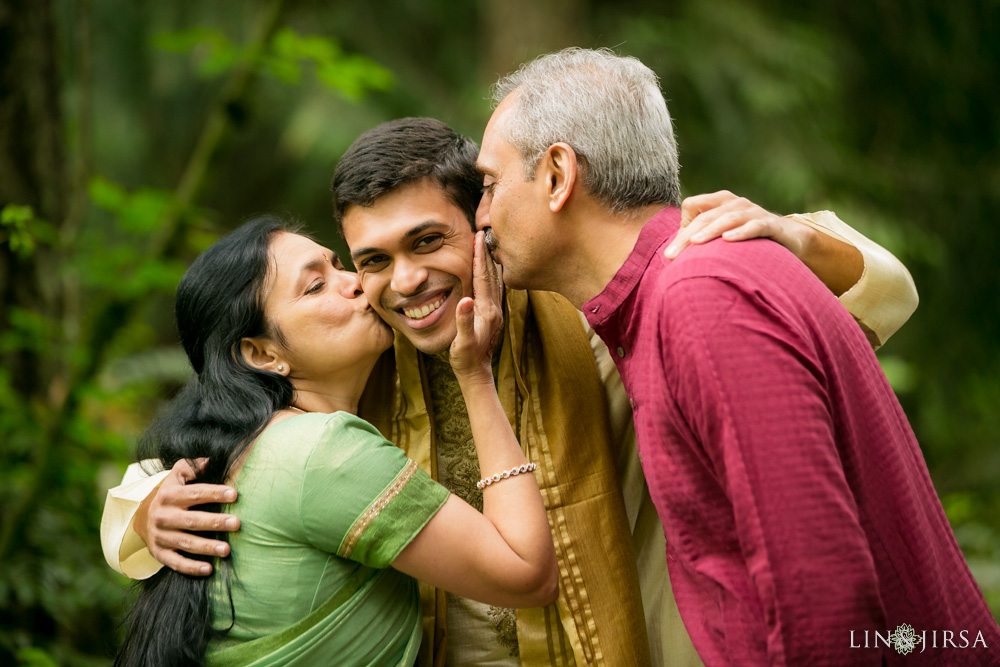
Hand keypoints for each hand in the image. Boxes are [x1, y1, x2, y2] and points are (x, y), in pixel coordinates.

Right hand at [138, 458, 239, 575]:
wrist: (141, 517)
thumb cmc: (170, 493)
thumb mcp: (176, 475)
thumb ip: (192, 466)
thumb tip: (212, 459)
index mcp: (169, 495)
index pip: (195, 493)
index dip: (214, 493)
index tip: (234, 494)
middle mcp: (163, 516)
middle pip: (192, 520)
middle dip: (215, 522)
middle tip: (237, 523)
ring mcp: (160, 537)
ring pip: (186, 543)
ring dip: (207, 547)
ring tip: (227, 549)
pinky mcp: (160, 554)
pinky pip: (176, 563)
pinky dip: (191, 567)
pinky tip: (209, 569)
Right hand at [450, 231, 502, 380]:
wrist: (476, 373)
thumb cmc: (466, 359)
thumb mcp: (462, 342)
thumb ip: (464, 321)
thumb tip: (465, 300)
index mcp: (486, 311)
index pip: (483, 278)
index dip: (479, 257)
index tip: (478, 238)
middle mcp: (495, 309)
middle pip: (491, 275)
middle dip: (486, 253)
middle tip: (482, 233)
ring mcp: (496, 312)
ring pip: (495, 281)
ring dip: (490, 262)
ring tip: (487, 246)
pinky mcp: (494, 315)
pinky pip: (495, 289)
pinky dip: (492, 275)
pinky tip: (492, 270)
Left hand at [663, 190, 807, 258]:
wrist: (790, 238)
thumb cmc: (747, 237)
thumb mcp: (721, 235)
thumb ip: (699, 239)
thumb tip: (669, 256)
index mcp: (719, 202)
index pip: (692, 206)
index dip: (681, 228)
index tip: (670, 255)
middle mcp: (735, 203)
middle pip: (705, 216)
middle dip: (687, 237)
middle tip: (671, 256)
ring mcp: (753, 211)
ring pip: (727, 218)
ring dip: (710, 231)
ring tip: (695, 243)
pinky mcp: (770, 224)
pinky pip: (755, 226)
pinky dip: (741, 232)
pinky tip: (728, 239)